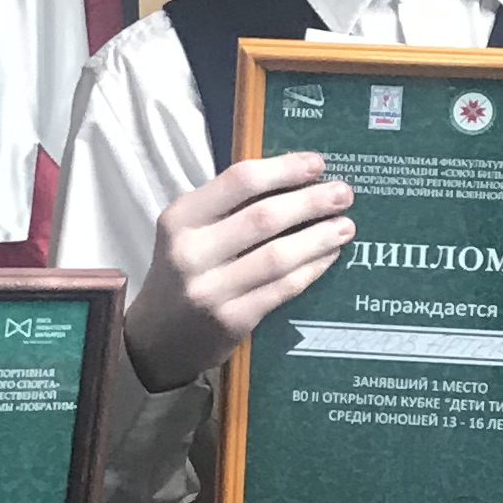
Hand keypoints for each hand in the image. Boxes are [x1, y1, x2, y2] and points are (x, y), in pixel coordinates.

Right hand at [123, 149, 355, 391]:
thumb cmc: (182, 273)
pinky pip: (282, 288)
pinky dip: (310, 269)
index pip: (238, 181)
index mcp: (180, 219)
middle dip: (310, 202)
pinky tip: (328, 256)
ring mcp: (211, 290)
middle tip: (344, 194)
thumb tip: (295, 179)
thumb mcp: (189, 232)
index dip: (283, 169)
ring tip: (345, 226)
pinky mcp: (232, 321)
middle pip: (263, 218)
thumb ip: (229, 207)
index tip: (317, 163)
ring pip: (278, 256)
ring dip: (319, 238)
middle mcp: (190, 253)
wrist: (157, 339)